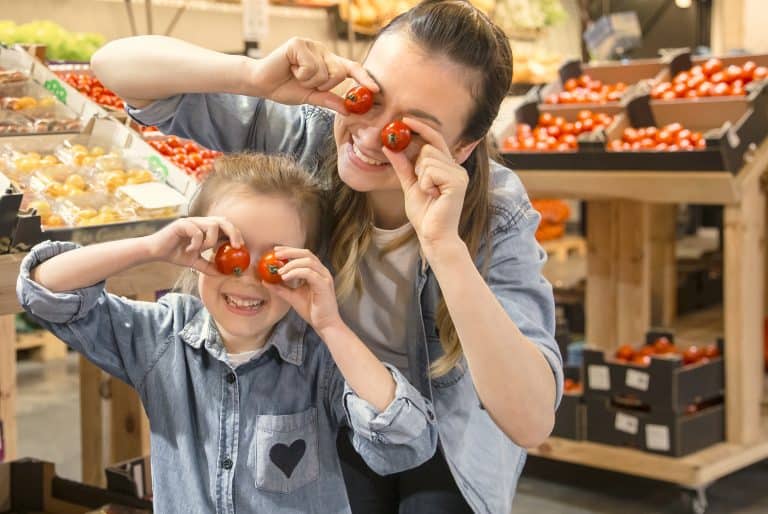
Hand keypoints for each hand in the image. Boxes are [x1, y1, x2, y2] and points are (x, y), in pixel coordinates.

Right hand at [145, 217, 242, 273]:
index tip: (240, 247)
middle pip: (223, 220)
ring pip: (212, 225)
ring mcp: (192, 221)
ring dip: (211, 241)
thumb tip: (223, 274)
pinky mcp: (181, 224)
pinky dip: (196, 243)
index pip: (226, 226)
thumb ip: (208, 266)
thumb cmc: (175, 254)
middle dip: (233, 232)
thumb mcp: (195, 262)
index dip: (236, 234)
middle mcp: (200, 222)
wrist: (155, 251)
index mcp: (205, 229)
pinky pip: (196, 232)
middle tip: (236, 246)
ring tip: (201, 250)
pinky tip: (189, 250)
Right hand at [249, 37, 378, 113]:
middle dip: (323, 85)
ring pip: (324, 71)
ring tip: (295, 75)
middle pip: (338, 72)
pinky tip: (290, 69)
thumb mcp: (311, 97)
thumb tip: (348, 110)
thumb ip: (329, 100)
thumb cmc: (285, 87)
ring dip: (309, 81)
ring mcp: (311, 45)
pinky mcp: (299, 43)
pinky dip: (301, 74)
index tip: (376, 90)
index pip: (350, 68)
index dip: (364, 78)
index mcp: (327, 62)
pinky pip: (311, 67)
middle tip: (306, 83)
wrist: (261, 84)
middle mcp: (322, 51)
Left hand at [263, 247, 341, 332]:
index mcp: (317, 272)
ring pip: (308, 261)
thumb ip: (281, 288)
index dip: (290, 251)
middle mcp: (322, 272)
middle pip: (306, 254)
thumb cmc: (312, 310)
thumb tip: (265, 281)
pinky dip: (296, 272)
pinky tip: (286, 277)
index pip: (304, 255)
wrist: (324, 324)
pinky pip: (309, 273)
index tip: (276, 251)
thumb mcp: (292, 297)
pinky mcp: (324, 285)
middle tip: (276, 255)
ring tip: (280, 272)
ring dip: (291, 264)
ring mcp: (324, 277)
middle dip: (290, 252)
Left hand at [383, 117, 468, 251]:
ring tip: (429, 193)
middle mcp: (456, 168)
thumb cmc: (425, 214)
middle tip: (423, 185)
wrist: (433, 235)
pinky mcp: (457, 182)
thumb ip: (402, 166)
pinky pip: (431, 170)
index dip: (422, 127)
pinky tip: (433, 195)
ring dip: (421, 177)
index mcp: (447, 167)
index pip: (435, 139)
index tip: (405, 120)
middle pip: (428, 148)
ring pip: (428, 158)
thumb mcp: (409, 185)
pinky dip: (425, 183)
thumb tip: (389, 147)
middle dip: (417, 165)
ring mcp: (459, 174)